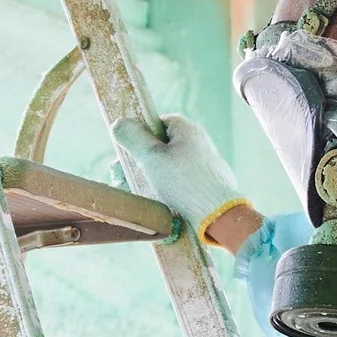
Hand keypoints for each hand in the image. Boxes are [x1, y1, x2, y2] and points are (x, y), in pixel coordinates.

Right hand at [114, 111, 259, 251]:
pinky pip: (182, 181)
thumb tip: (119, 122)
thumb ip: (132, 137)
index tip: (128, 154)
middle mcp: (199, 141)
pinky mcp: (209, 183)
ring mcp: (205, 163)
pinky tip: (157, 201)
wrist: (217, 213)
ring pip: (170, 166)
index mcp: (187, 129)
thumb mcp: (150, 157)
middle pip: (162, 147)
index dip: (140, 137)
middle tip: (122, 177)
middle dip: (141, 161)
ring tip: (135, 191)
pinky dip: (168, 188)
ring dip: (150, 177)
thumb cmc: (182, 182)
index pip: (157, 123)